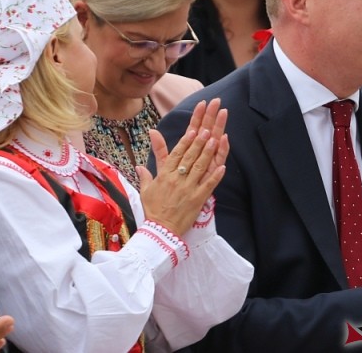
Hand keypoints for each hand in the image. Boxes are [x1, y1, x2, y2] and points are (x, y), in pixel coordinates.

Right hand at [138, 99, 228, 233]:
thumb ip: (145, 175)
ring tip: (215, 140)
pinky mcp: (197, 200)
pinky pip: (208, 186)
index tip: (192, 130)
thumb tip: (138, 165)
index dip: (185, 142)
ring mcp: (188, 189)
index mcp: (164, 176)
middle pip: (189, 157)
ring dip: (208, 153)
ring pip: (199, 168)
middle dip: (199, 142)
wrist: (159, 231)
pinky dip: (216, 176)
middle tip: (207, 129)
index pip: (176, 155)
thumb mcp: (146, 190)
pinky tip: (223, 167)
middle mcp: (176, 180)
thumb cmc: (153, 210)